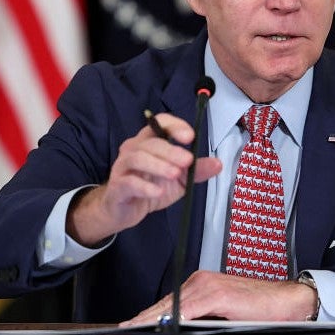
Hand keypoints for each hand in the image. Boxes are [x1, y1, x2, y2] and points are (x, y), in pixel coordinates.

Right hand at [67, 114, 221, 245]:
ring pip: (137, 158)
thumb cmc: (149, 189)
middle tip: (187, 161)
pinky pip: (129, 182)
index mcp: (148, 142)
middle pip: (150, 142)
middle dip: (170, 150)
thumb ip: (195, 170)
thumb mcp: (178, 180)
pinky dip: (145, 186)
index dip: (174, 126)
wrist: (123, 211)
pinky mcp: (117, 187)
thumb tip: (217, 164)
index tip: (190, 137)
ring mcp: (122, 167)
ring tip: (175, 174)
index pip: (159, 123)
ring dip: (158, 165)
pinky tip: (158, 192)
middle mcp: (133, 149)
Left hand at [119, 271, 317, 325]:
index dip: (148, 314)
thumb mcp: (224, 312)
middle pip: (166, 302)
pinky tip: (162, 325)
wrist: (288, 301)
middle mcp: (202, 281)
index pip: (169, 300)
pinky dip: (174, 317)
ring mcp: (209, 286)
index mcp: (202, 283)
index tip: (132, 324)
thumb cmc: (261, 308)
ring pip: (173, 305)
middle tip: (124, 328)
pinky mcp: (218, 295)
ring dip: (152, 318)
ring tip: (133, 329)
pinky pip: (190, 309)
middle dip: (144, 317)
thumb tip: (182, 327)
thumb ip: (203, 315)